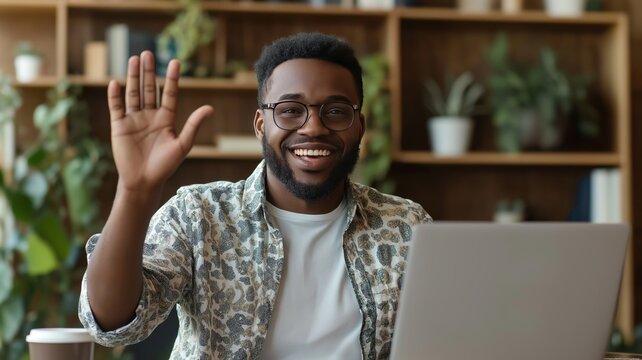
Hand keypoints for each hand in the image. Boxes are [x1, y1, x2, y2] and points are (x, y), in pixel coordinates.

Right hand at [107, 51, 212, 191]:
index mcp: (166, 119)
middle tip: (148, 53)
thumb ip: (193, 125)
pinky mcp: (119, 126)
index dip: (171, 78)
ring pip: (133, 94)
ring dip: (132, 77)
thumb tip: (210, 108)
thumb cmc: (165, 166)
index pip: (168, 93)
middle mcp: (150, 116)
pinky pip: (116, 108)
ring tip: (134, 59)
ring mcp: (134, 120)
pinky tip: (115, 82)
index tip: (175, 61)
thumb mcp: (183, 144)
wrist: (144, 181)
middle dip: (148, 72)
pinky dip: (115, 96)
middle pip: (148, 89)